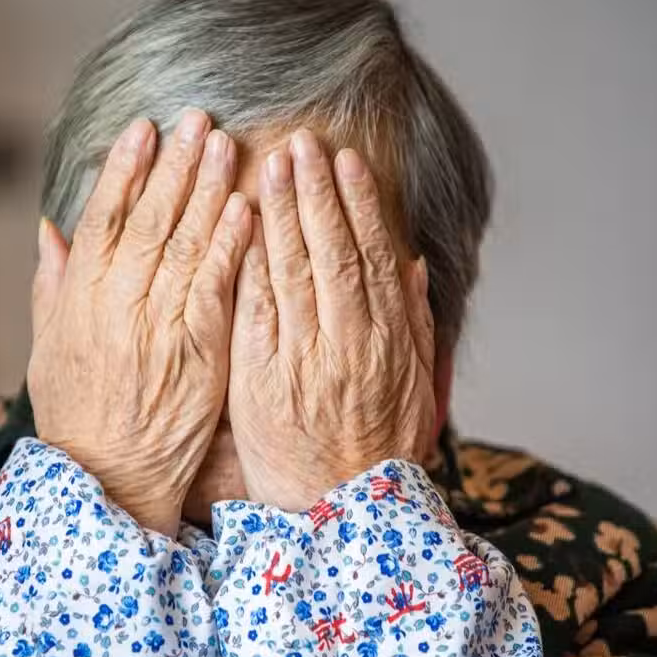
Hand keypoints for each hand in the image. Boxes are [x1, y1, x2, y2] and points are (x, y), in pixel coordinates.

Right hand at [28, 110, 250, 536]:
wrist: (108, 478)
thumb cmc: (76, 417)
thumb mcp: (45, 349)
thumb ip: (50, 286)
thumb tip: (49, 230)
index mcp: (78, 297)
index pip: (103, 218)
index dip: (125, 170)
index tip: (143, 129)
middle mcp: (117, 302)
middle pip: (151, 218)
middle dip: (176, 164)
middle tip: (198, 119)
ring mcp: (160, 324)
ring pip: (187, 242)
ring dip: (209, 189)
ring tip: (226, 145)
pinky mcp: (200, 349)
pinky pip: (218, 285)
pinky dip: (232, 244)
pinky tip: (247, 207)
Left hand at [228, 130, 435, 510]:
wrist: (338, 512)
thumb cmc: (379, 450)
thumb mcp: (417, 390)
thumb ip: (414, 324)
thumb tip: (411, 265)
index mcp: (388, 341)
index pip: (372, 257)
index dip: (359, 204)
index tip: (346, 161)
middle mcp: (349, 345)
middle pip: (332, 253)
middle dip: (315, 193)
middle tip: (301, 144)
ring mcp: (303, 362)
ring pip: (293, 274)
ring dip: (281, 216)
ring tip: (271, 166)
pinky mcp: (262, 382)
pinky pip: (256, 315)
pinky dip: (251, 269)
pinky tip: (239, 229)